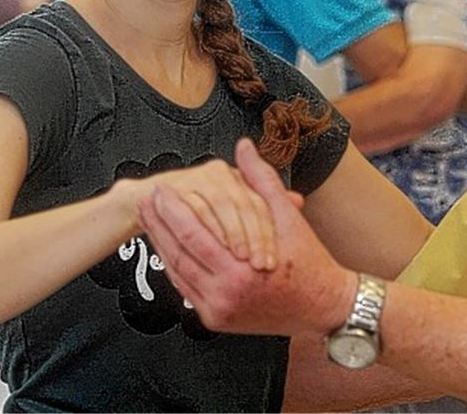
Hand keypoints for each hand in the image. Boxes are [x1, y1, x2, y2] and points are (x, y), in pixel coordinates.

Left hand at [137, 139, 354, 337]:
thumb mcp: (287, 216)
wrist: (323, 307)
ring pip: (177, 273)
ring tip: (147, 219)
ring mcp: (218, 311)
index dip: (171, 212)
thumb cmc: (308, 261)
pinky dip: (174, 266)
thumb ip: (261, 178)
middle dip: (157, 226)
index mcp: (240, 271)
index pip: (193, 236)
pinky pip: (186, 288)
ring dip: (160, 245)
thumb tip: (244, 146)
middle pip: (177, 256)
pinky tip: (165, 244)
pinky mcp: (216, 319)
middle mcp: (224, 295)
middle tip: (143, 200)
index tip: (159, 191)